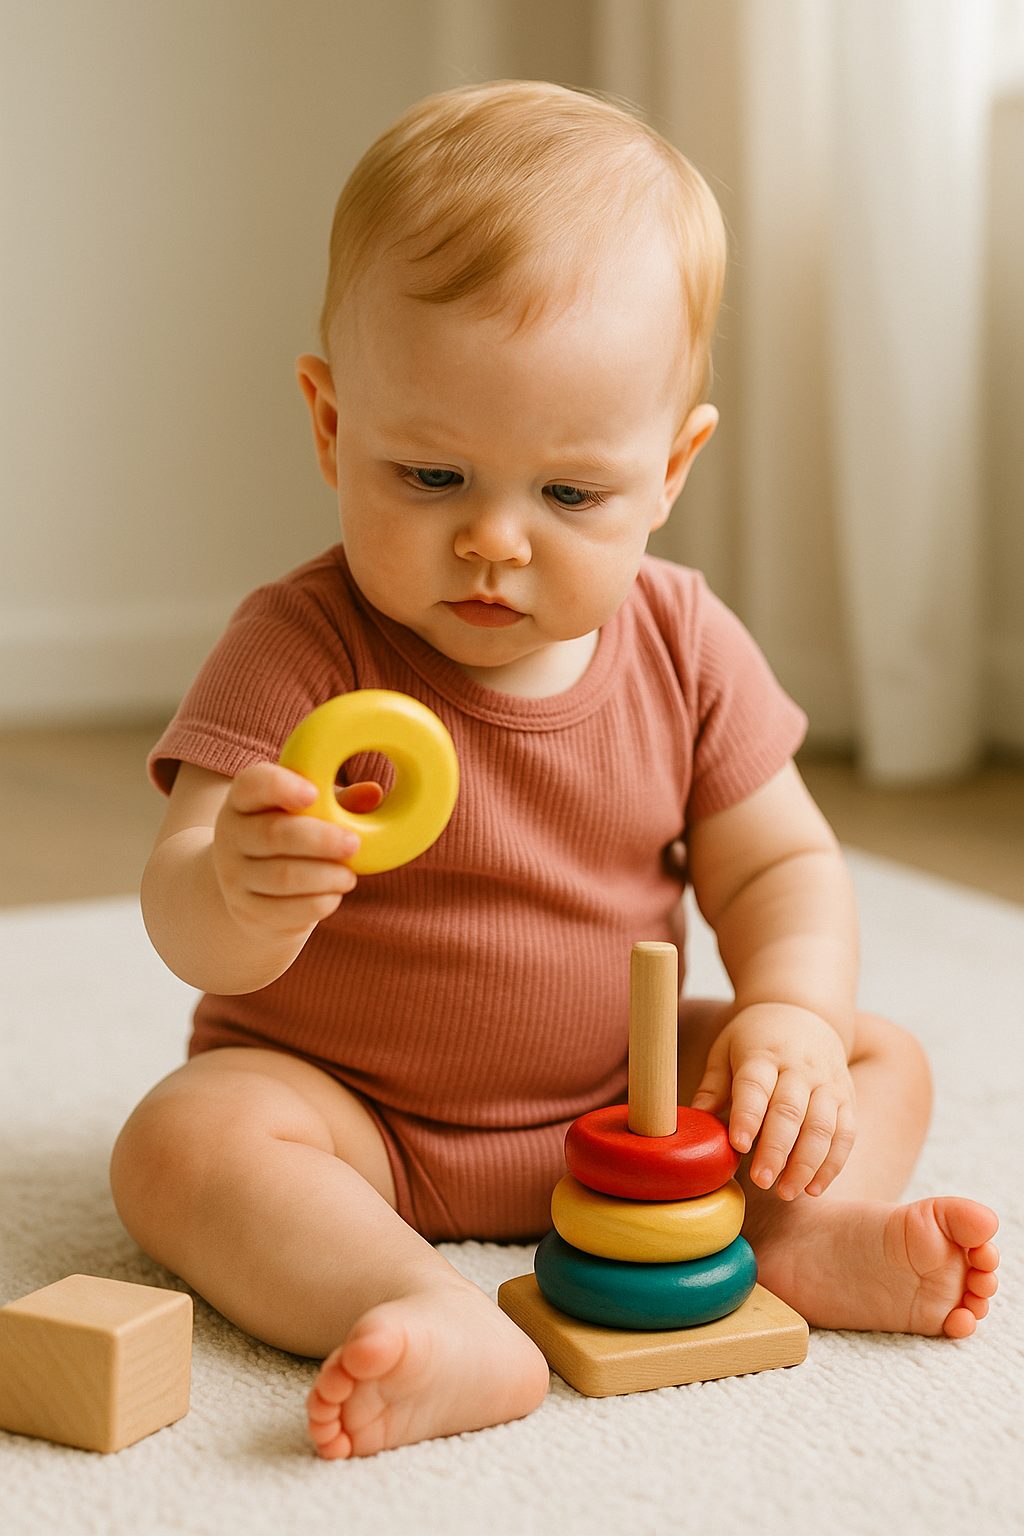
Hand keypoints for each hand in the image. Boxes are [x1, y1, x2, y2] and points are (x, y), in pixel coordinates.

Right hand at [211, 762, 378, 936]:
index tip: (314, 794)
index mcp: (244, 799)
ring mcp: (233, 875)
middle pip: (273, 835)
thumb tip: (373, 793)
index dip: (281, 786)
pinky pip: (285, 909)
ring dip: (325, 876)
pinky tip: (335, 894)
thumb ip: (339, 801)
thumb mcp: (310, 813)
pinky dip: (318, 902)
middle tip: (354, 844)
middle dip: (320, 840)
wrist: (255, 890)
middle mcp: (230, 834)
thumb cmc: (292, 838)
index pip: (252, 784)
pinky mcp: (246, 910)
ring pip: (283, 876)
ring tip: (349, 876)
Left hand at [690, 1005, 855, 1199]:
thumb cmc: (756, 1038)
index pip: (755, 1086)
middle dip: (777, 1149)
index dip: (748, 1116)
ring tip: (785, 1192)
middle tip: (761, 1181)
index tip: (738, 1144)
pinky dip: (832, 1164)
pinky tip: (814, 1188)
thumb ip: (713, 1085)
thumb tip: (694, 1120)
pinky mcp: (846, 1097)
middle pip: (790, 1111)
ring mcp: (827, 1083)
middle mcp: (799, 1068)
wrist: (805, 1011)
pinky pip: (846, 1134)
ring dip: (806, 1163)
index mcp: (763, 1054)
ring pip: (822, 1126)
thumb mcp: (726, 1049)